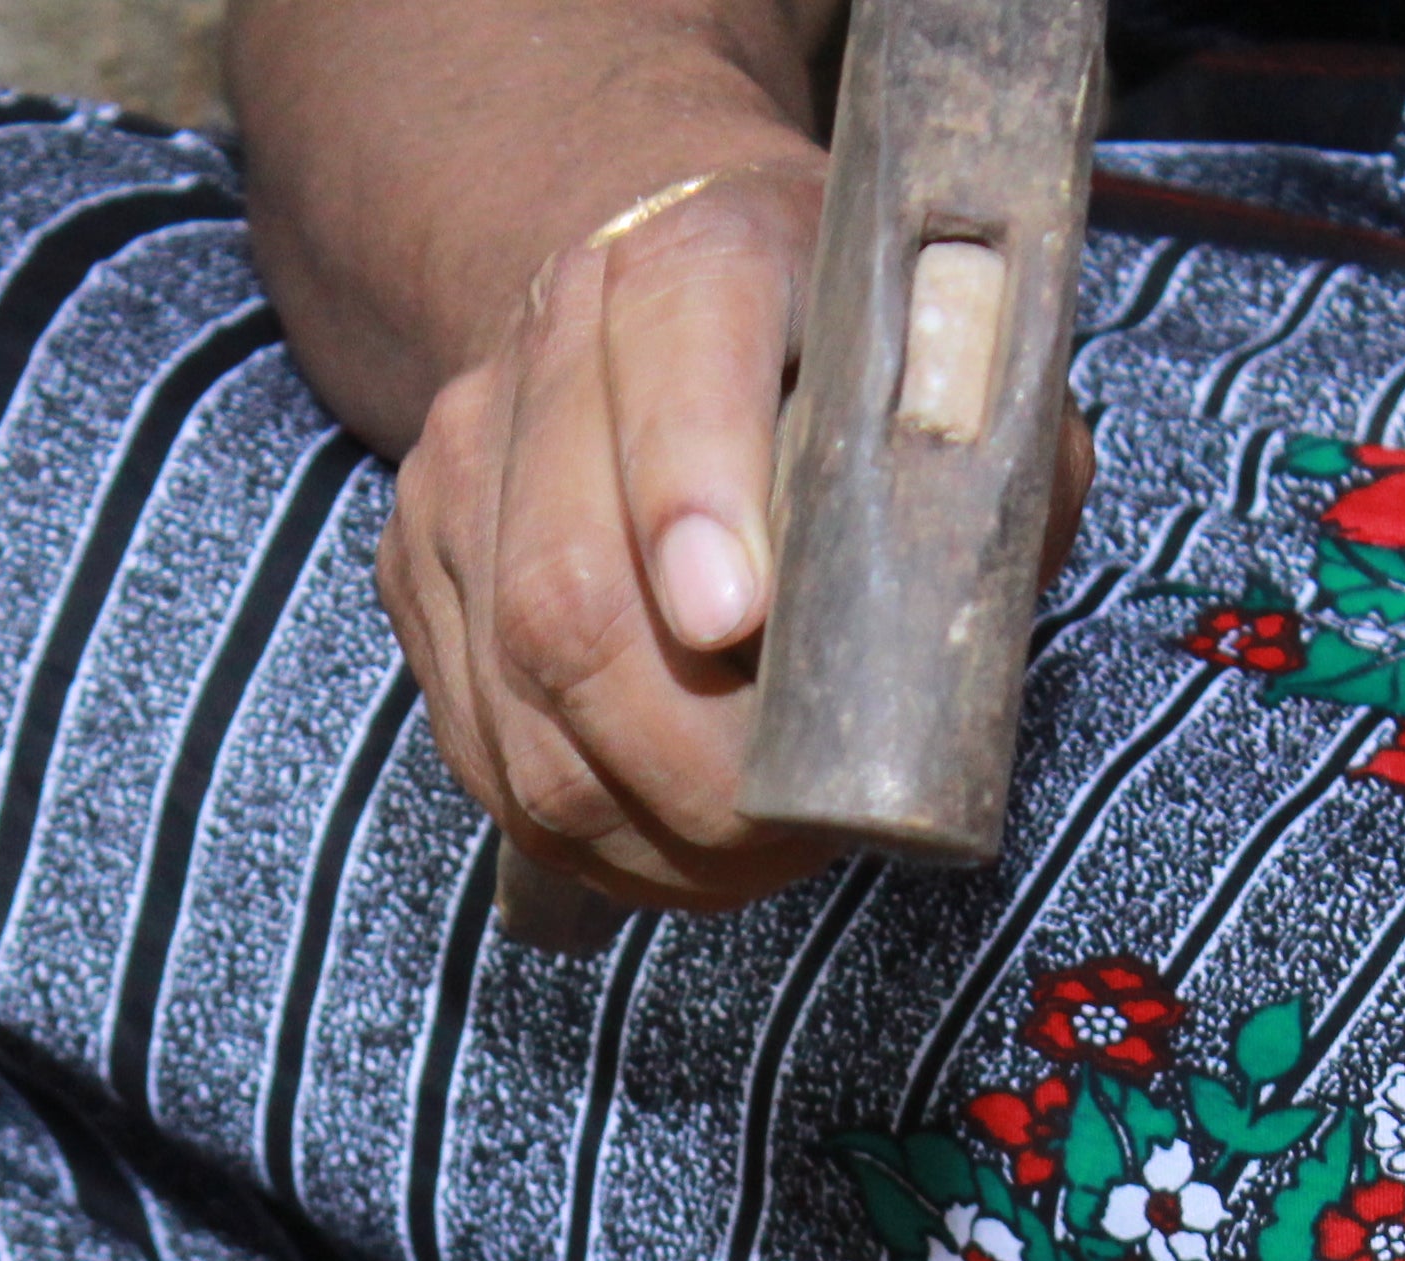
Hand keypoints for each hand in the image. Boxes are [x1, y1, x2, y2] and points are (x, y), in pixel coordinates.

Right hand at [391, 160, 1104, 918]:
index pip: (680, 356)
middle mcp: (556, 342)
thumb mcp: (956, 369)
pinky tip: (673, 848)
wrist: (662, 294)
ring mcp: (465, 462)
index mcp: (707, 254)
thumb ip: (988, 460)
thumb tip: (953, 628)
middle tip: (794, 833)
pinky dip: (581, 830)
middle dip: (689, 755)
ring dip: (641, 819)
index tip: (732, 622)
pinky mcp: (417, 563)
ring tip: (753, 860)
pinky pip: (479, 743)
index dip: (689, 494)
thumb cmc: (847, 357)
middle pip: (571, 589)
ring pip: (520, 694)